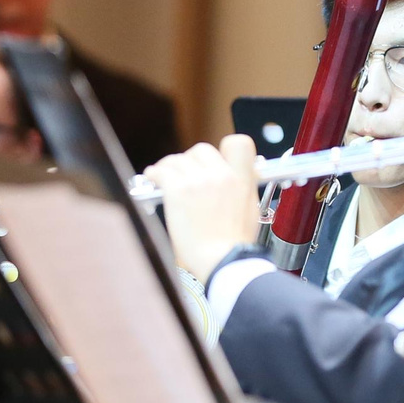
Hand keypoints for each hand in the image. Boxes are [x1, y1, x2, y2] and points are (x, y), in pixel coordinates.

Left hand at [148, 137, 262, 279]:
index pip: (237, 142)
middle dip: (192, 160)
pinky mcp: (177, 190)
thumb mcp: (251, 209)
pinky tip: (152, 179)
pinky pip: (161, 171)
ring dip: (170, 167)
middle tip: (187, 174)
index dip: (223, 149)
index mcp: (242, 178)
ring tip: (164, 175)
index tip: (215, 158)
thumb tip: (240, 176)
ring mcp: (198, 181)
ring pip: (178, 159)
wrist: (221, 260)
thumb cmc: (234, 243)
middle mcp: (221, 174)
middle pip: (202, 149)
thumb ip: (244, 187)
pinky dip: (154, 173)